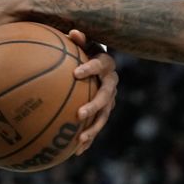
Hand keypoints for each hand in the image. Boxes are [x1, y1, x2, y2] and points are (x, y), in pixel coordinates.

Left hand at [66, 30, 116, 155]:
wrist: (98, 61)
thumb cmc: (85, 49)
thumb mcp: (83, 42)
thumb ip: (78, 39)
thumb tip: (72, 31)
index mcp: (106, 63)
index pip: (100, 64)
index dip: (90, 68)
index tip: (76, 73)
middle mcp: (112, 82)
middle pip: (106, 96)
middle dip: (94, 105)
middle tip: (79, 113)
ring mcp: (111, 99)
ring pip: (104, 116)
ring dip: (93, 128)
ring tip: (80, 139)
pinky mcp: (105, 111)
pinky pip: (97, 126)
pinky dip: (88, 139)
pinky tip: (76, 152)